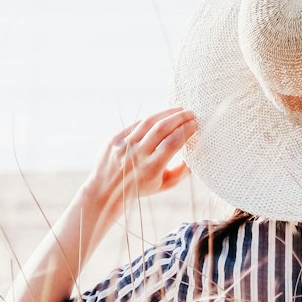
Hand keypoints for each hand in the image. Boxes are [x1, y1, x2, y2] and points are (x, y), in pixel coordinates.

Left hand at [82, 108, 197, 220]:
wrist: (105, 191)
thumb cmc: (140, 188)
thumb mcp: (163, 185)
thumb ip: (182, 172)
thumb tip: (195, 154)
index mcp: (151, 169)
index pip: (172, 143)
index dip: (186, 131)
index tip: (195, 124)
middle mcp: (136, 155)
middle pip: (161, 129)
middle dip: (179, 118)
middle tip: (190, 113)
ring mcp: (123, 145)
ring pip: (148, 122)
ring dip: (166, 113)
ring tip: (178, 110)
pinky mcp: (114, 139)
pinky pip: (136, 124)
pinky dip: (151, 118)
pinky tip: (161, 116)